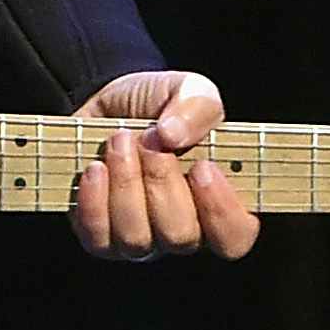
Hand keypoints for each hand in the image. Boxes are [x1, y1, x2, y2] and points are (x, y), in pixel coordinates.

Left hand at [69, 69, 257, 261]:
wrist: (107, 104)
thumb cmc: (159, 106)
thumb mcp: (189, 89)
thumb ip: (198, 106)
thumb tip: (172, 135)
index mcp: (216, 204)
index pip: (235, 239)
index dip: (222, 213)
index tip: (202, 167)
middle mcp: (179, 230)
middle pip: (179, 236)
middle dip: (161, 182)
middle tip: (150, 140)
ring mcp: (138, 239)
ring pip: (136, 240)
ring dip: (126, 184)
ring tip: (119, 141)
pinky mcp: (99, 235)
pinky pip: (97, 237)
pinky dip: (94, 200)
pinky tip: (95, 167)